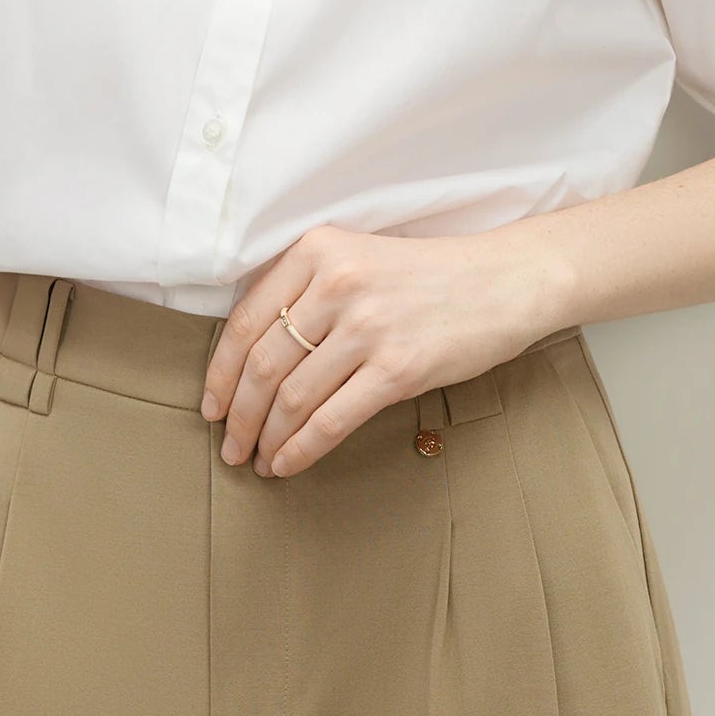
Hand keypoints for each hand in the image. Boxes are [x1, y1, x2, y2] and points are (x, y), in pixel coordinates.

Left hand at [199, 219, 566, 478]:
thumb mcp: (357, 257)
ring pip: (292, 397)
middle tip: (229, 446)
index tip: (212, 406)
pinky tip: (288, 465)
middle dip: (238, 415)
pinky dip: (301, 450)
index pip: (246, 320)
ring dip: (266, 439)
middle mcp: (337, 284)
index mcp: (318, 250)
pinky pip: (331, 420)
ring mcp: (368, 327)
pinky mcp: (397, 368)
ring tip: (258, 459)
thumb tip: (250, 358)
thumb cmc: (427, 276)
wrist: (502, 281)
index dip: (221, 373)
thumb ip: (307, 291)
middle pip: (263, 364)